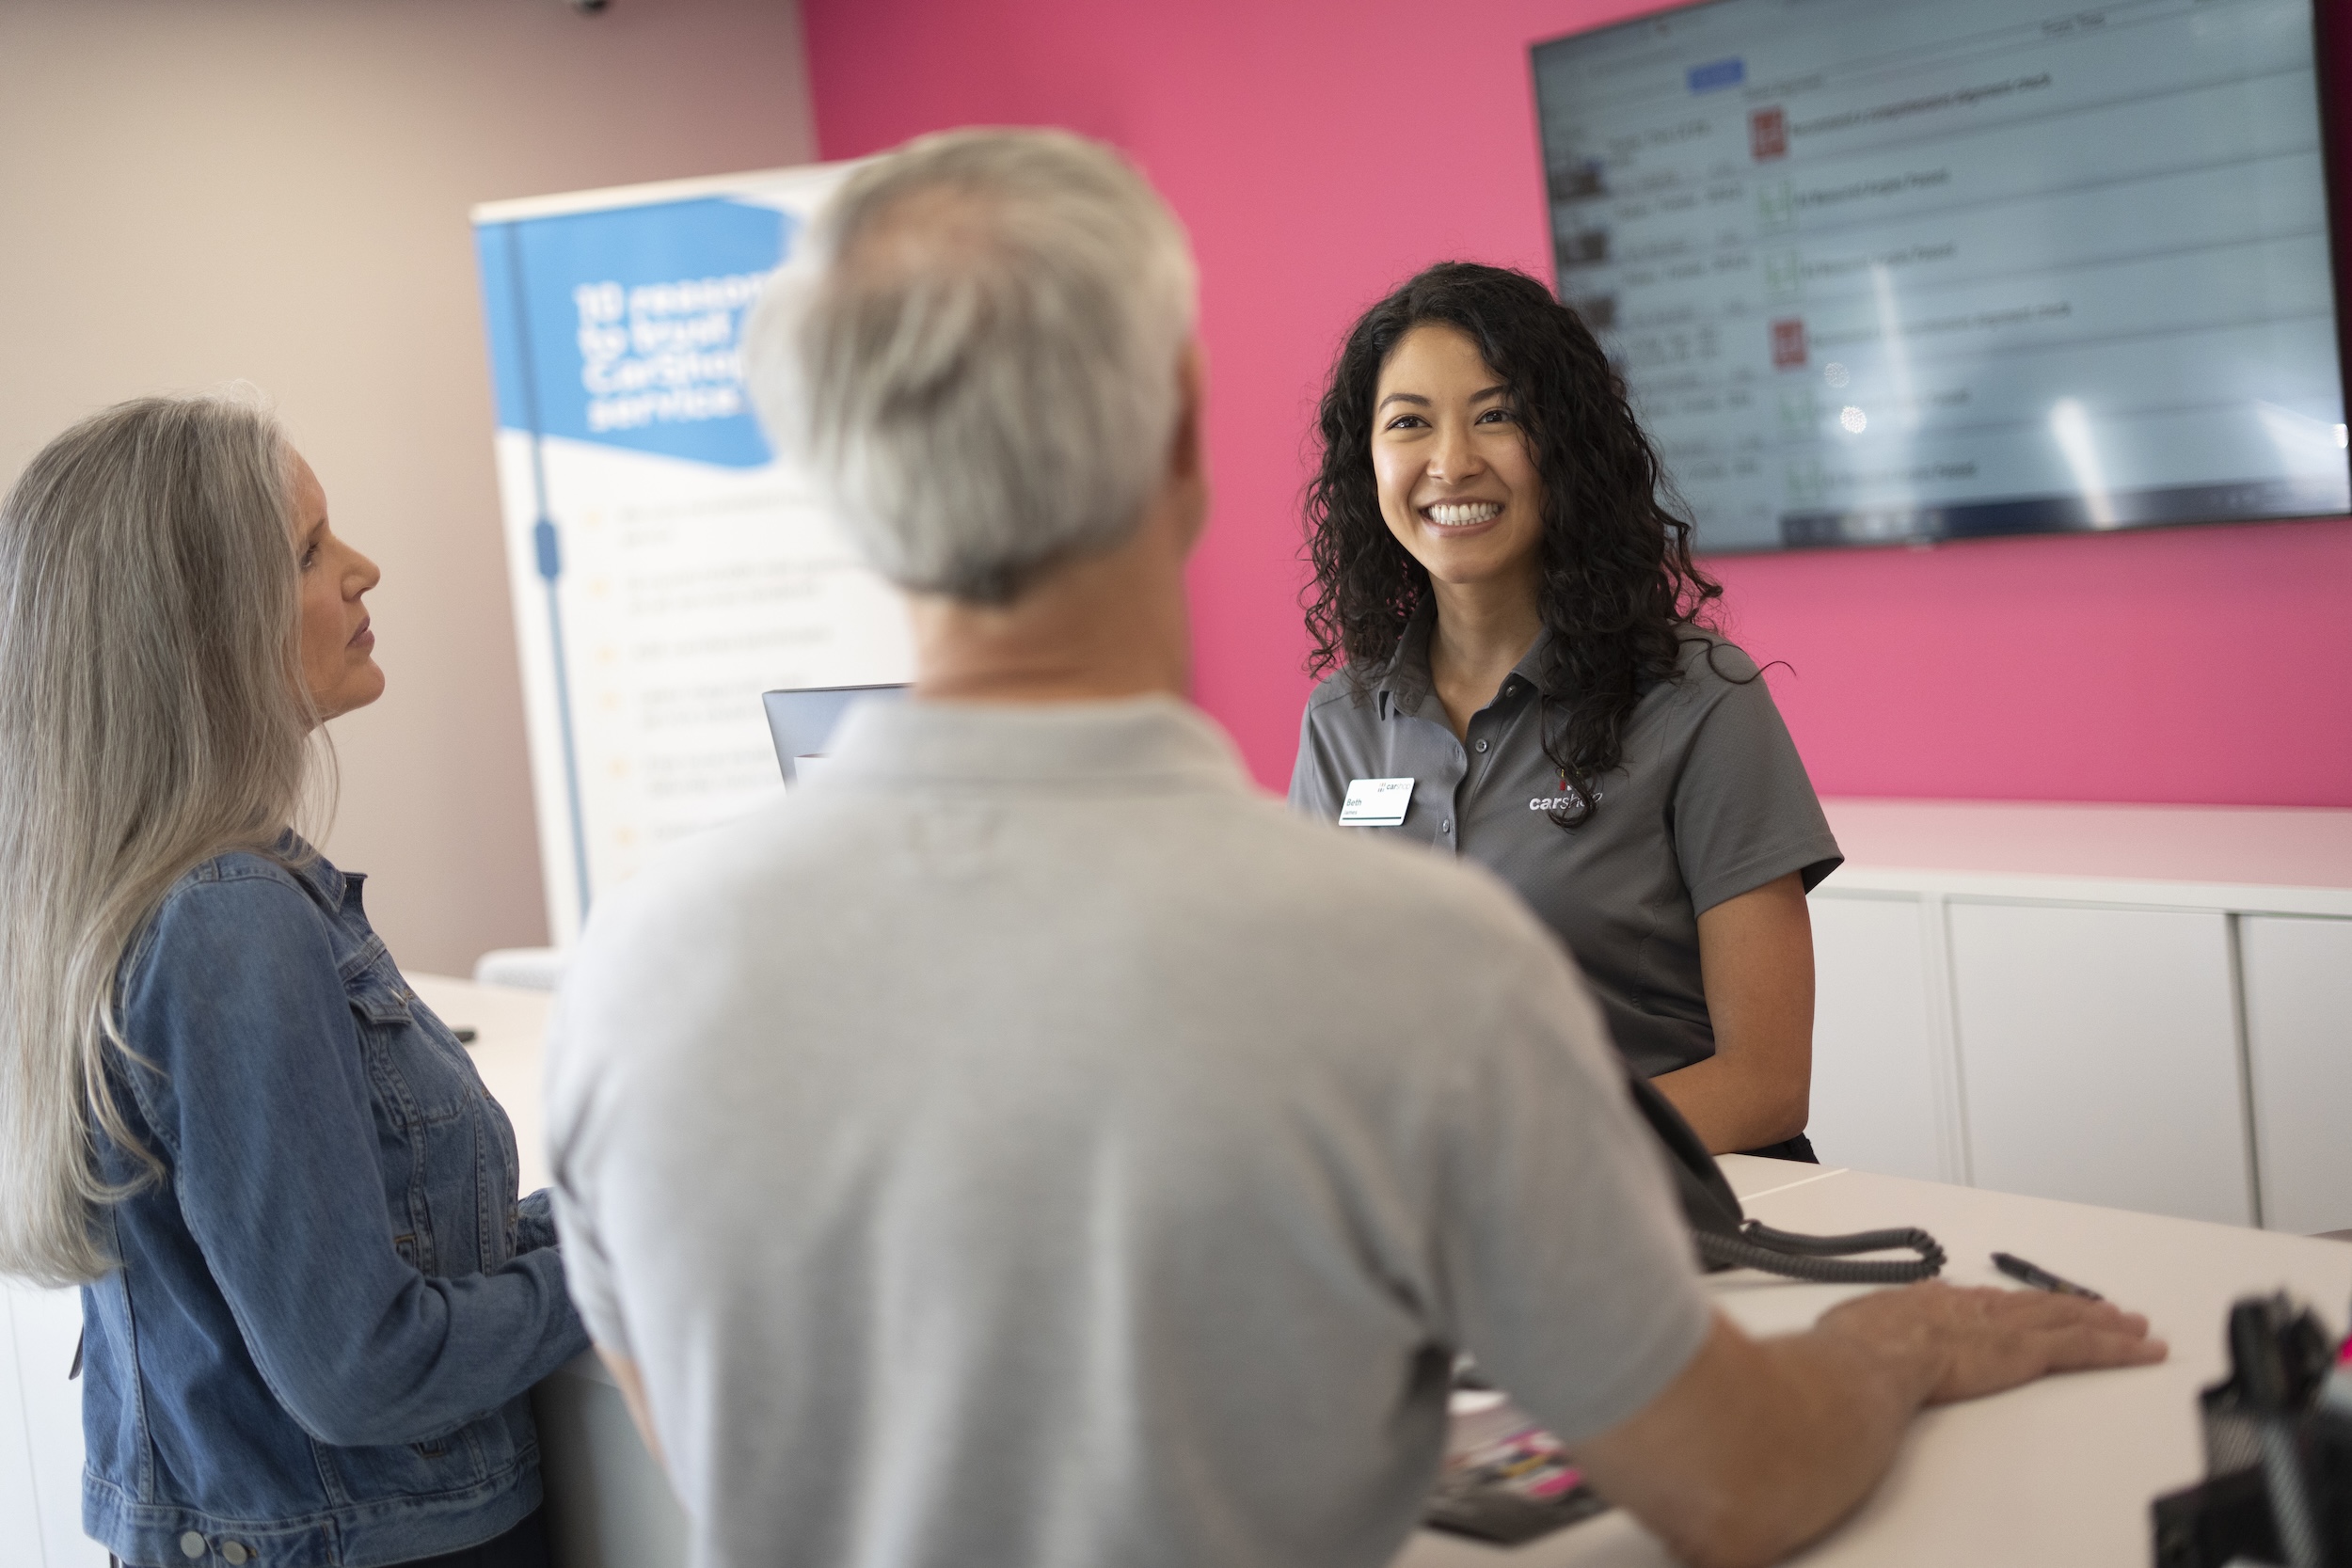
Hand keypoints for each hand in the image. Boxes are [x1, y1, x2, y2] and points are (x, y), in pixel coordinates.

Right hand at [1820, 1281, 2167, 1404]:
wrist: (1873, 1357)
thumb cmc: (1856, 1348)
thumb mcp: (1855, 1326)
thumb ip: (1870, 1327)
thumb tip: (1862, 1329)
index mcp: (1936, 1303)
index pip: (1986, 1302)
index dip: (2013, 1304)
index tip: (2028, 1307)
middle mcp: (1977, 1308)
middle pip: (2036, 1304)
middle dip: (2071, 1307)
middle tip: (2103, 1309)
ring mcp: (2006, 1327)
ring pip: (2069, 1320)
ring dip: (2106, 1323)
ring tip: (2136, 1325)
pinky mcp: (2028, 1352)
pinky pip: (2085, 1349)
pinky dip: (2121, 1348)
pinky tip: (2146, 1349)